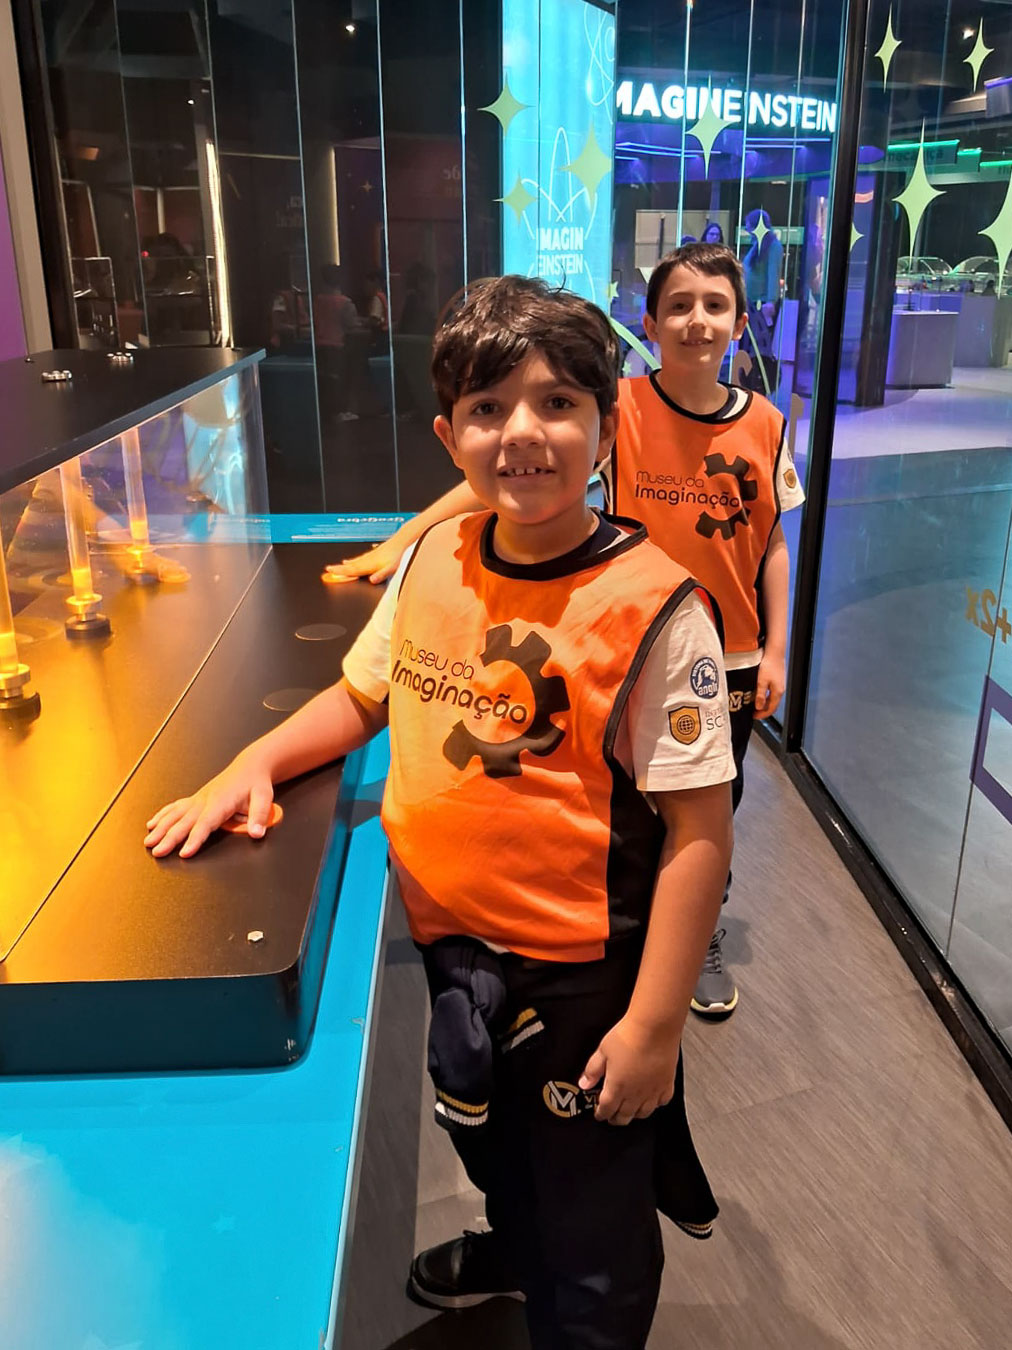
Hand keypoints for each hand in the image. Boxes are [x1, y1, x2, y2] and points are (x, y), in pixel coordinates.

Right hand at [144, 751, 273, 858]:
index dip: (194, 839)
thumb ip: (260, 815)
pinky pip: (175, 807)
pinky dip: (162, 815)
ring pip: (175, 814)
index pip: (205, 823)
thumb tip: (257, 832)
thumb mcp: (264, 797)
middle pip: (184, 821)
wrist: (250, 766)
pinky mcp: (196, 798)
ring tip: (148, 841)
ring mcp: (198, 798)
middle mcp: (205, 800)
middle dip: (169, 837)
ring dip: (160, 828)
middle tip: (157, 851)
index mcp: (220, 802)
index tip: (184, 853)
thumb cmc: (256, 782)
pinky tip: (152, 823)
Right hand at [324, 534, 405, 584]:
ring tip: (337, 566)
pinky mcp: (372, 554)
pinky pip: (359, 559)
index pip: (352, 570)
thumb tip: (372, 580)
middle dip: (338, 568)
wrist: (400, 541)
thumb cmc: (396, 556)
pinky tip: (350, 560)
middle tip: (327, 569)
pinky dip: (352, 560)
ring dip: (345, 565)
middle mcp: (366, 560)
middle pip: (350, 566)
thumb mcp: (391, 568)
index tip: (330, 571)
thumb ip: (381, 575)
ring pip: (354, 562)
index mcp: (369, 565)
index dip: (340, 572)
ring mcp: (369, 556)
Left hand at [578, 1016, 678, 1125]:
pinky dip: (654, 1105)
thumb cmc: (629, 1036)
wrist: (654, 1027)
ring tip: (629, 1111)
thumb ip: (592, 1070)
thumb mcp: (602, 1051)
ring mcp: (652, 1091)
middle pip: (624, 1116)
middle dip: (616, 1118)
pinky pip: (661, 1103)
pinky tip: (651, 1100)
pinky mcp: (667, 1084)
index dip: (601, 1114)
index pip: (606, 1109)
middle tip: (612, 1116)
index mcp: (617, 1088)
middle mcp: (635, 1094)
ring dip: (633, 1115)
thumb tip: (584, 1083)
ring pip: (643, 1113)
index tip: (599, 1113)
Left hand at [753, 650, 784, 718]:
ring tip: (755, 705)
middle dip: (763, 711)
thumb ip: (760, 695)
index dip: (762, 715)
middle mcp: (780, 690)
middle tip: (754, 713)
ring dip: (764, 704)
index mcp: (777, 692)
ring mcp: (780, 685)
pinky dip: (766, 697)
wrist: (775, 653)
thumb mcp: (761, 681)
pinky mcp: (778, 680)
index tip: (754, 717)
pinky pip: (772, 693)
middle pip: (773, 705)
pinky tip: (759, 694)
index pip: (771, 709)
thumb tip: (758, 707)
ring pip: (772, 699)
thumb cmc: (769, 664)